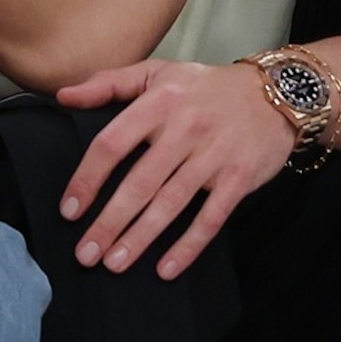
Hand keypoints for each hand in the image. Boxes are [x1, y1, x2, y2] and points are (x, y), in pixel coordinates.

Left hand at [55, 59, 295, 278]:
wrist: (276, 94)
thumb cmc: (208, 87)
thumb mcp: (158, 72)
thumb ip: (109, 82)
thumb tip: (63, 94)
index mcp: (159, 102)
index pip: (113, 143)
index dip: (88, 179)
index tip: (70, 210)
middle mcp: (185, 128)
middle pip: (139, 182)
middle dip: (109, 222)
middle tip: (86, 253)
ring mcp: (214, 155)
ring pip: (171, 203)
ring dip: (140, 238)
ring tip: (114, 264)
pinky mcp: (239, 178)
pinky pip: (210, 217)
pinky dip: (188, 246)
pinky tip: (166, 269)